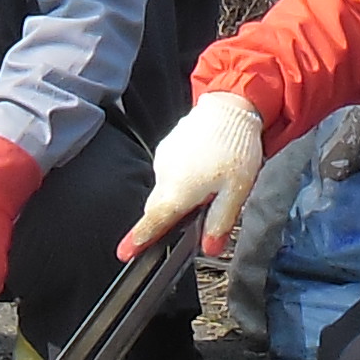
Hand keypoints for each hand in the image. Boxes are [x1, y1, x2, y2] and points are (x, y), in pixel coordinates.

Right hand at [122, 92, 266, 258]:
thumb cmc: (235, 148)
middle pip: (158, 208)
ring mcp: (163, 158)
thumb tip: (210, 249)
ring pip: (166, 188)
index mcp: (178, 190)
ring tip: (210, 185)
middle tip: (188, 218)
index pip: (153, 222)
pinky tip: (204, 169)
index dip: (138, 240)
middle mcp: (164, 174)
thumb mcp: (236, 192)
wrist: (231, 106)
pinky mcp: (167, 146)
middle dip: (166, 218)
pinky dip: (181, 176)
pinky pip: (169, 170)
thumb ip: (220, 222)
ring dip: (179, 194)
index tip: (124, 254)